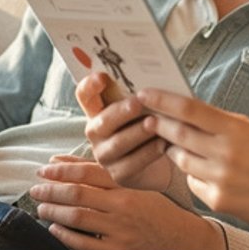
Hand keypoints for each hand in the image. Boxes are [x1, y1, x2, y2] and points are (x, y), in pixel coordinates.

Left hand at [28, 155, 222, 249]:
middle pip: (77, 194)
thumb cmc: (160, 213)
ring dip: (53, 211)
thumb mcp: (140, 188)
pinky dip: (65, 235)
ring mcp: (120, 231)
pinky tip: (54, 229)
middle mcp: (123, 207)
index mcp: (128, 187)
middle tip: (35, 188)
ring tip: (41, 208)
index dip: (62, 169)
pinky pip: (84, 243)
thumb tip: (65, 163)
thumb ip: (105, 178)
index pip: (88, 172)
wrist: (187, 243)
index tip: (44, 169)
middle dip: (51, 190)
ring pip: (77, 217)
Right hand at [75, 72, 172, 190]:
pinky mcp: (119, 174)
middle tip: (138, 103)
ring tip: (154, 123)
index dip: (89, 86)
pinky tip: (163, 143)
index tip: (102, 76)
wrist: (160, 164)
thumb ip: (139, 95)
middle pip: (102, 121)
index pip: (85, 96)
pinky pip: (133, 163)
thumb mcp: (142, 109)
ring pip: (118, 143)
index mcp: (97, 111)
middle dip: (120, 112)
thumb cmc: (149, 126)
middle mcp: (96, 133)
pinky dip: (149, 151)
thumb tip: (153, 75)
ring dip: (137, 132)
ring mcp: (105, 155)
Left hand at [140, 89, 248, 229]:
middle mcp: (226, 153)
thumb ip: (221, 123)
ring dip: (177, 152)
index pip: (189, 109)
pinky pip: (193, 183)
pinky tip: (212, 175)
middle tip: (147, 119)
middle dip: (159, 126)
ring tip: (187, 148)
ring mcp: (221, 179)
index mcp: (236, 129)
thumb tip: (185, 111)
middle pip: (177, 134)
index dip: (162, 100)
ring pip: (181, 160)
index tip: (144, 93)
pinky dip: (196, 177)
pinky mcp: (219, 201)